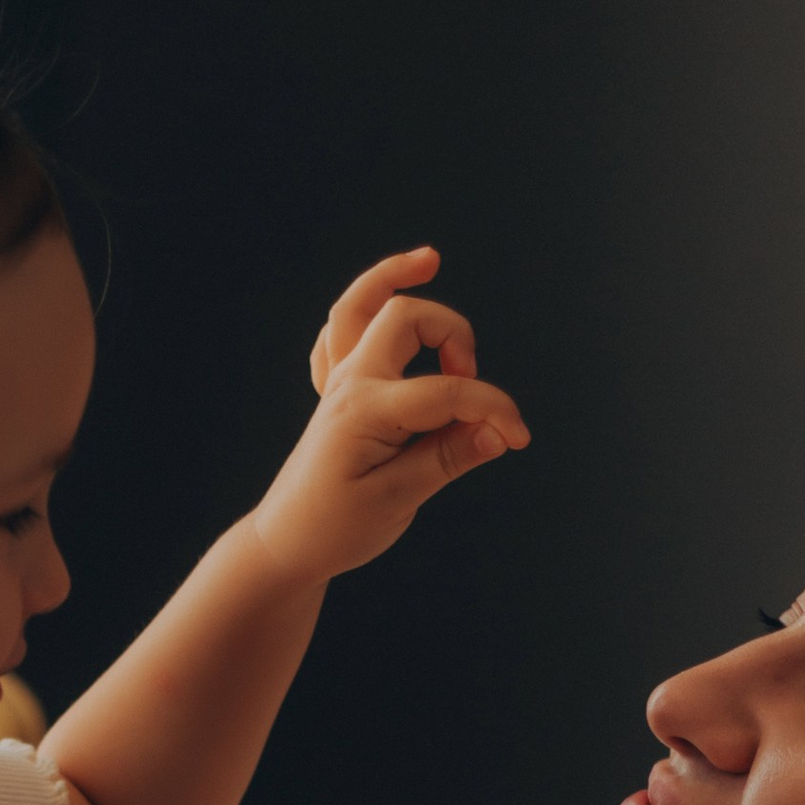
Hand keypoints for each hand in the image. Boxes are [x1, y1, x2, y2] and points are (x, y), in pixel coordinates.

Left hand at [247, 248, 527, 587]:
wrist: (286, 545)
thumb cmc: (336, 529)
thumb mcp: (398, 501)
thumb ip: (449, 459)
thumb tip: (498, 432)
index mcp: (364, 411)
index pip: (447, 391)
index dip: (494, 409)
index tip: (519, 438)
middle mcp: (349, 385)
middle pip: (404, 317)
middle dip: (451, 334)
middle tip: (468, 380)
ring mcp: (338, 385)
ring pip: (359, 305)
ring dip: (391, 276)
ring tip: (431, 259)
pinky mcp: (335, 394)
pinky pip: (341, 335)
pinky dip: (365, 310)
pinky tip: (390, 303)